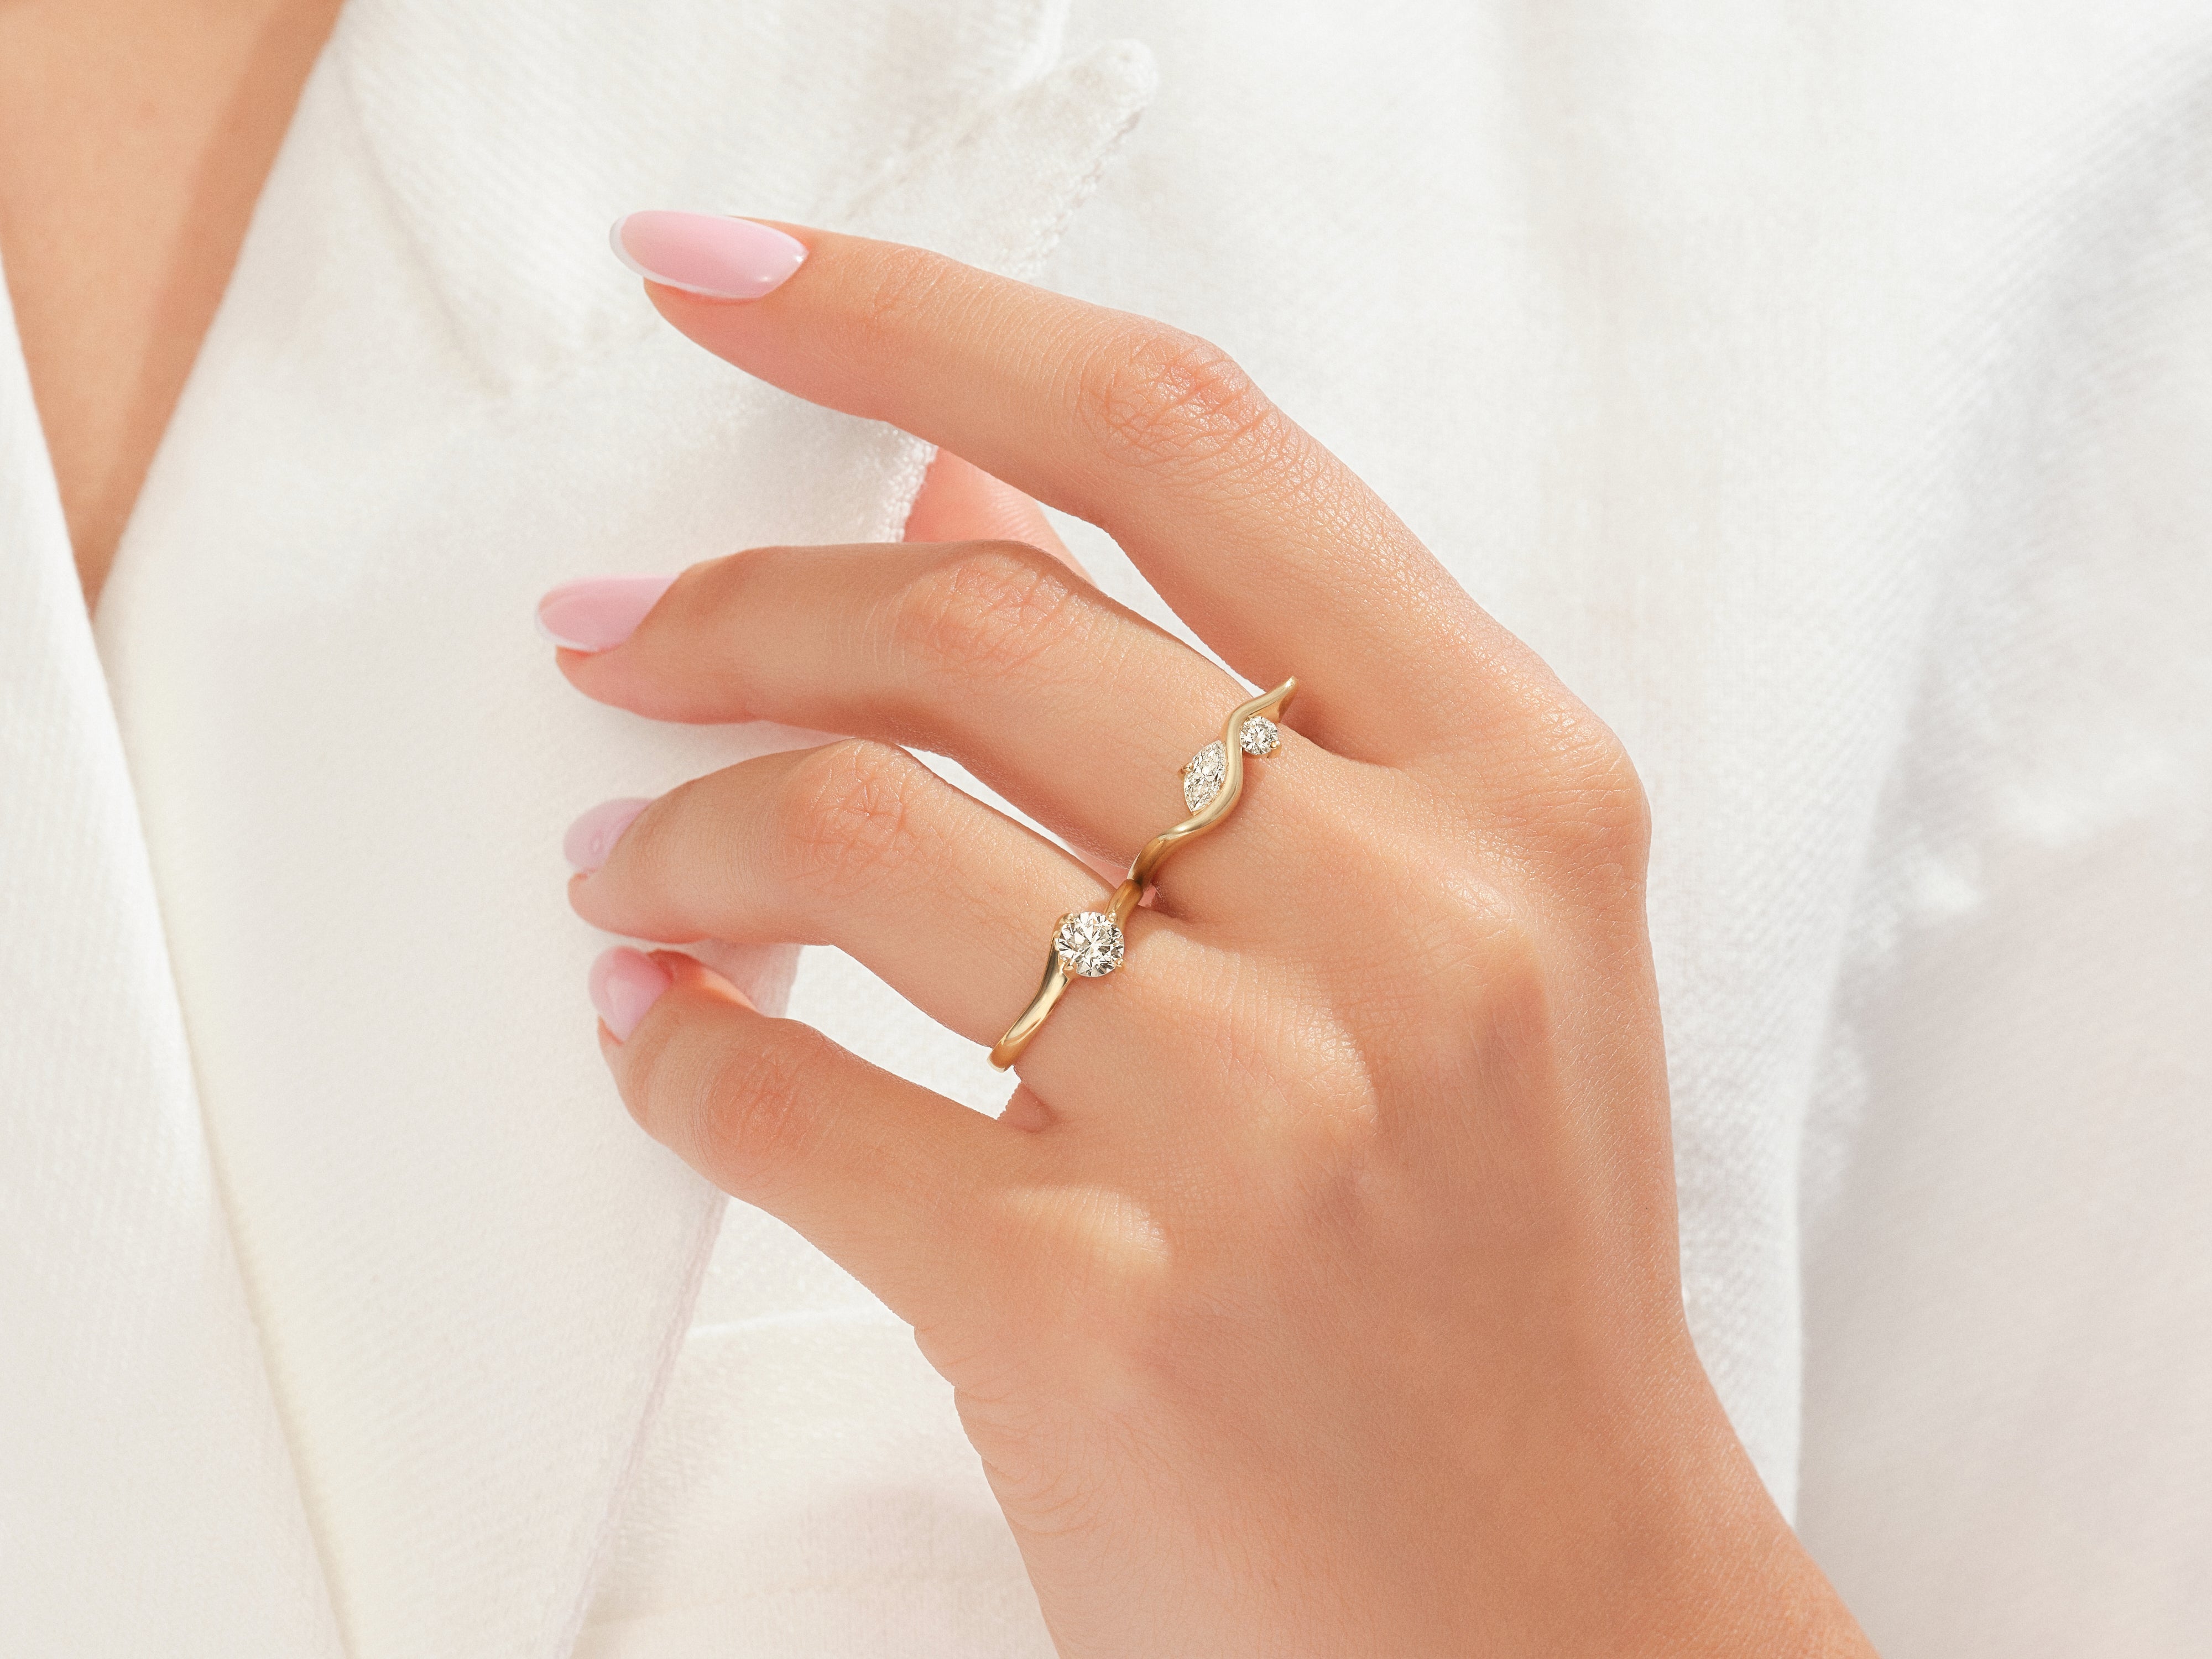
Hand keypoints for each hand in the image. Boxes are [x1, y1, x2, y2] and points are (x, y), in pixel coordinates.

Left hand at [549, 224, 1870, 1657]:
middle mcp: (1410, 919)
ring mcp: (1260, 1118)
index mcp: (1516, 785)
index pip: (1179, 438)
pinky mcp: (1096, 1307)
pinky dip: (670, 1051)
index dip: (915, 318)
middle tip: (616, 640)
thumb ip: (1236, 687)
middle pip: (973, 621)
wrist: (1548, 1610)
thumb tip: (962, 490)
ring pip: (848, 838)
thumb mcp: (1452, 927)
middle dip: (732, 609)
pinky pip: (781, 1101)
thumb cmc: (1496, 1265)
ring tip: (623, 872)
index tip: (724, 278)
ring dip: (675, 837)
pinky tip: (657, 1033)